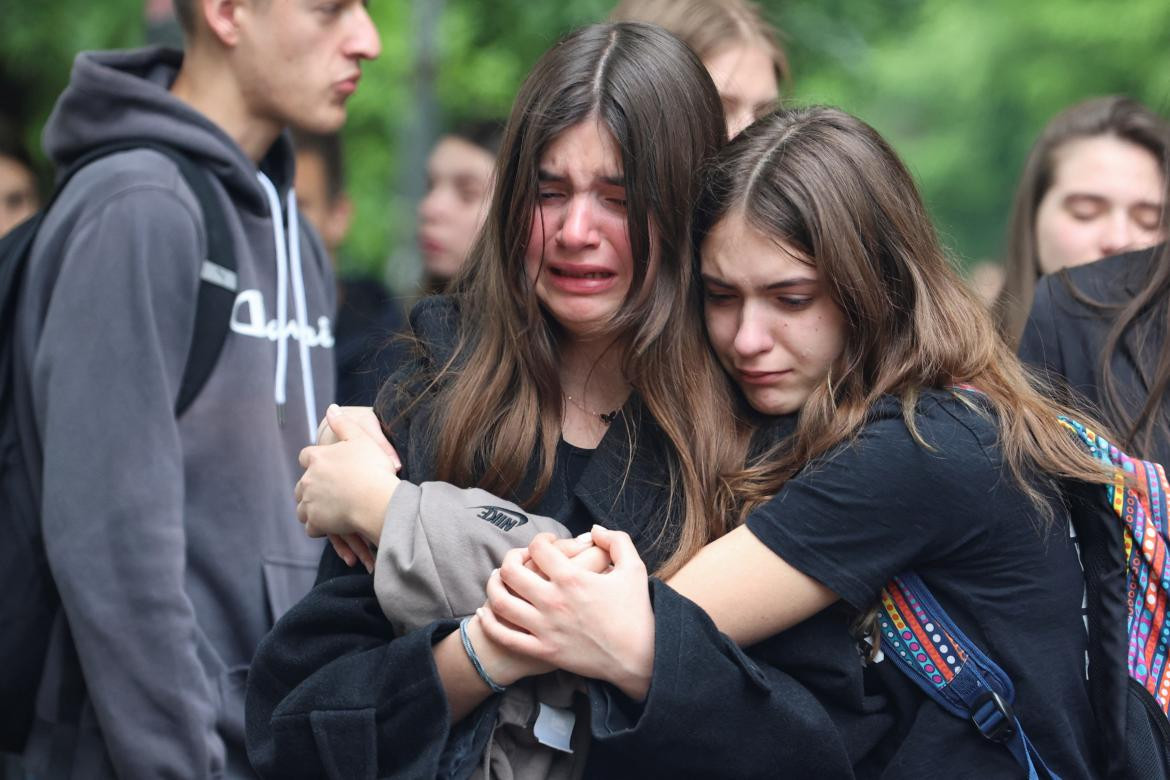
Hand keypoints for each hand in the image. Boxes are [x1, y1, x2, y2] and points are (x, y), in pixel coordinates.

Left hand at [296, 405, 399, 548]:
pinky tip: (331, 526)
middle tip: (329, 493)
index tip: (325, 467)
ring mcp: (310, 501)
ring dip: (312, 509)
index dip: (314, 461)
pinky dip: (319, 527)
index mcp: (317, 457)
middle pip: (301, 485)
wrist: (375, 499)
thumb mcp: (361, 437)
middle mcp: (308, 479)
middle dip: (311, 489)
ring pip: (302, 507)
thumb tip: (331, 408)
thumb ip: (343, 423)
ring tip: (329, 512)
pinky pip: (311, 527)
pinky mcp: (315, 521)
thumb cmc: (372, 468)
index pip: (305, 457)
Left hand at [478, 527, 654, 699]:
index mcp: (572, 578)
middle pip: (511, 570)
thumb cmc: (636, 613)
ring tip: (498, 579)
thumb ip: (616, 541)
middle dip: (510, 558)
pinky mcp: (542, 650)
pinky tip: (485, 613)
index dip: (539, 540)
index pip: (538, 548)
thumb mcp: (634, 568)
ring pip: (500, 601)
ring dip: (493, 585)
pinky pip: (505, 636)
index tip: (546, 544)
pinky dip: (489, 623)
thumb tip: (594, 529)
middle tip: (518, 558)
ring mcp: (545, 628)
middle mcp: (553, 601)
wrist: (638, 659)